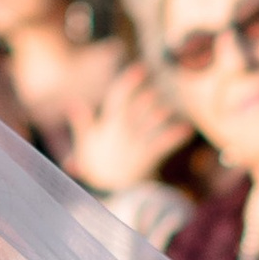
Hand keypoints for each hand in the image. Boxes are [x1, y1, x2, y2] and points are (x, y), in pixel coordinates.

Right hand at [68, 58, 182, 196]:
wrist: (108, 192)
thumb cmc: (98, 165)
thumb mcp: (86, 143)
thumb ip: (82, 123)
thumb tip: (72, 103)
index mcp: (109, 124)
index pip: (119, 97)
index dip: (130, 81)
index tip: (141, 68)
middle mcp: (124, 131)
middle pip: (137, 107)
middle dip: (148, 96)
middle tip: (157, 87)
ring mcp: (137, 144)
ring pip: (151, 123)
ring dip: (161, 114)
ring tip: (169, 107)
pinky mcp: (148, 157)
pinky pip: (164, 144)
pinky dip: (176, 136)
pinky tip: (186, 129)